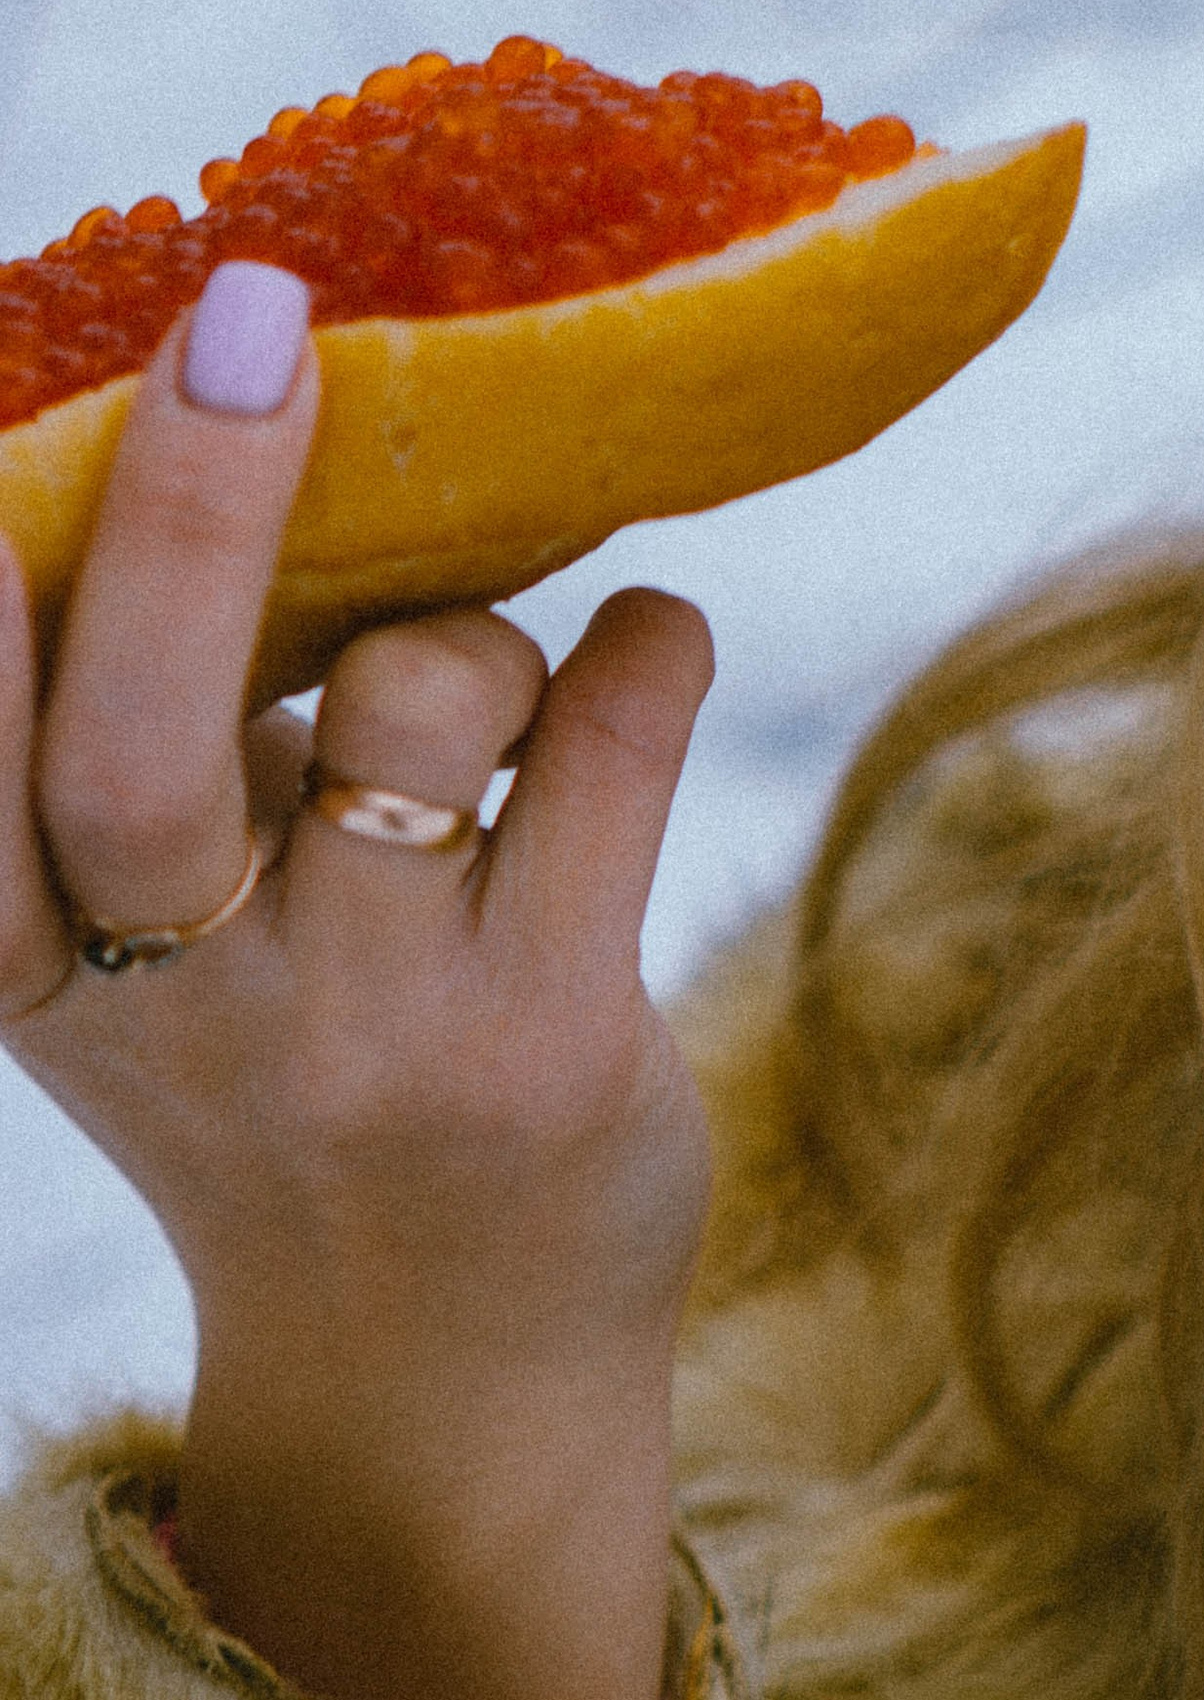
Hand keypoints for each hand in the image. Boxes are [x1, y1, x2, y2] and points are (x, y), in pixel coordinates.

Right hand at [0, 263, 716, 1699]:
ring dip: (484, 626)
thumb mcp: (150, 959)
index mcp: (51, 976)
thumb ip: (141, 749)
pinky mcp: (557, 1045)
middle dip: (190, 517)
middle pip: (143, 752)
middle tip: (246, 319)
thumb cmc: (287, 1081)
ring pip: (427, 701)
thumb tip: (201, 435)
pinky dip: (648, 643)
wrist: (442, 1381)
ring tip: (499, 691)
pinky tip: (637, 661)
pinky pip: (621, 737)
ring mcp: (378, 1036)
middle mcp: (189, 1012)